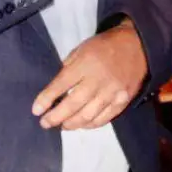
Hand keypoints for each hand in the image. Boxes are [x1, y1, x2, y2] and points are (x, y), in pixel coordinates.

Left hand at [32, 19, 147, 130]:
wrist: (136, 46)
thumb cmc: (103, 46)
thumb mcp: (80, 49)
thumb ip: (68, 68)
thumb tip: (56, 89)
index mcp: (84, 64)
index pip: (61, 85)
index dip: (46, 99)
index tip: (35, 110)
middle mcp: (98, 80)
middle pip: (73, 104)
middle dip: (56, 117)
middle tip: (45, 123)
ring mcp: (112, 92)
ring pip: (89, 115)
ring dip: (72, 123)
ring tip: (61, 126)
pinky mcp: (123, 100)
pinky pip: (105, 118)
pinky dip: (91, 124)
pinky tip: (81, 125)